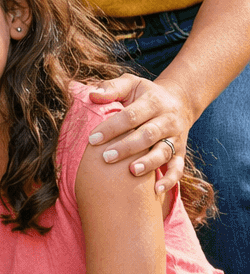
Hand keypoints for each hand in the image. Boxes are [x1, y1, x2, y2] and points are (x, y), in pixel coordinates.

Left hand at [85, 73, 191, 194]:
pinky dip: (170, 180)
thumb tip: (93, 95)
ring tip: (131, 171)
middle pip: (147, 135)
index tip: (92, 138)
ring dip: (148, 163)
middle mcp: (167, 120)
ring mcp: (175, 138)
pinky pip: (178, 168)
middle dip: (126, 147)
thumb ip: (112, 87)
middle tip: (106, 157)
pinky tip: (156, 190)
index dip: (112, 127)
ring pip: (163, 152)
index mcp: (153, 102)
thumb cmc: (146, 94)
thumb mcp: (131, 84)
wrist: (180, 102)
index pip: (131, 115)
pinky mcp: (180, 152)